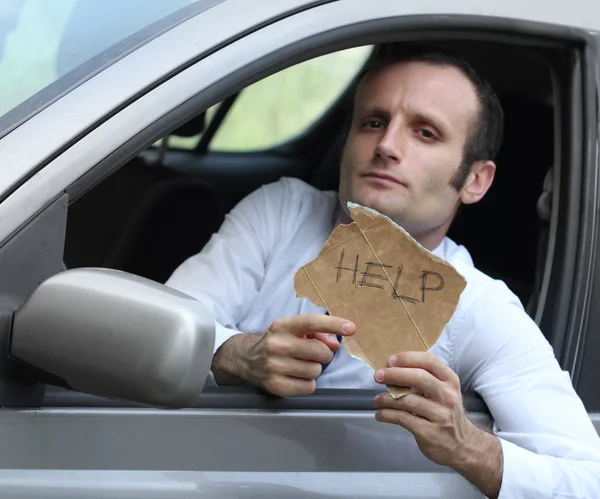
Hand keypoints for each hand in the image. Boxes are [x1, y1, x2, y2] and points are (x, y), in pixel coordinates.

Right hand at [211, 314, 354, 396]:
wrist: (246, 359)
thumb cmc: (277, 342)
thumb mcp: (292, 331)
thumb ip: (317, 333)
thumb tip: (336, 344)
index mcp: (282, 326)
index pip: (312, 322)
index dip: (334, 324)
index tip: (351, 328)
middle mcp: (277, 345)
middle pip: (320, 352)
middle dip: (323, 355)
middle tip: (313, 355)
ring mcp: (274, 367)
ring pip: (316, 371)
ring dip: (314, 370)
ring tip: (301, 365)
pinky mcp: (276, 386)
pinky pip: (309, 387)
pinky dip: (308, 383)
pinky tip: (296, 377)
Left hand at [373, 352, 502, 498]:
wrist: (463, 446)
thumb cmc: (446, 413)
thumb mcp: (444, 392)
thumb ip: (425, 379)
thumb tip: (392, 371)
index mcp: (450, 381)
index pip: (429, 361)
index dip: (407, 358)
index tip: (390, 361)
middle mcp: (447, 396)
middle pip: (418, 378)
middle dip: (394, 374)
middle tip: (378, 376)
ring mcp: (440, 415)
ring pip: (407, 400)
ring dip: (386, 398)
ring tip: (376, 400)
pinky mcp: (429, 432)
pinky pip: (402, 418)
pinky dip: (387, 415)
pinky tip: (381, 414)